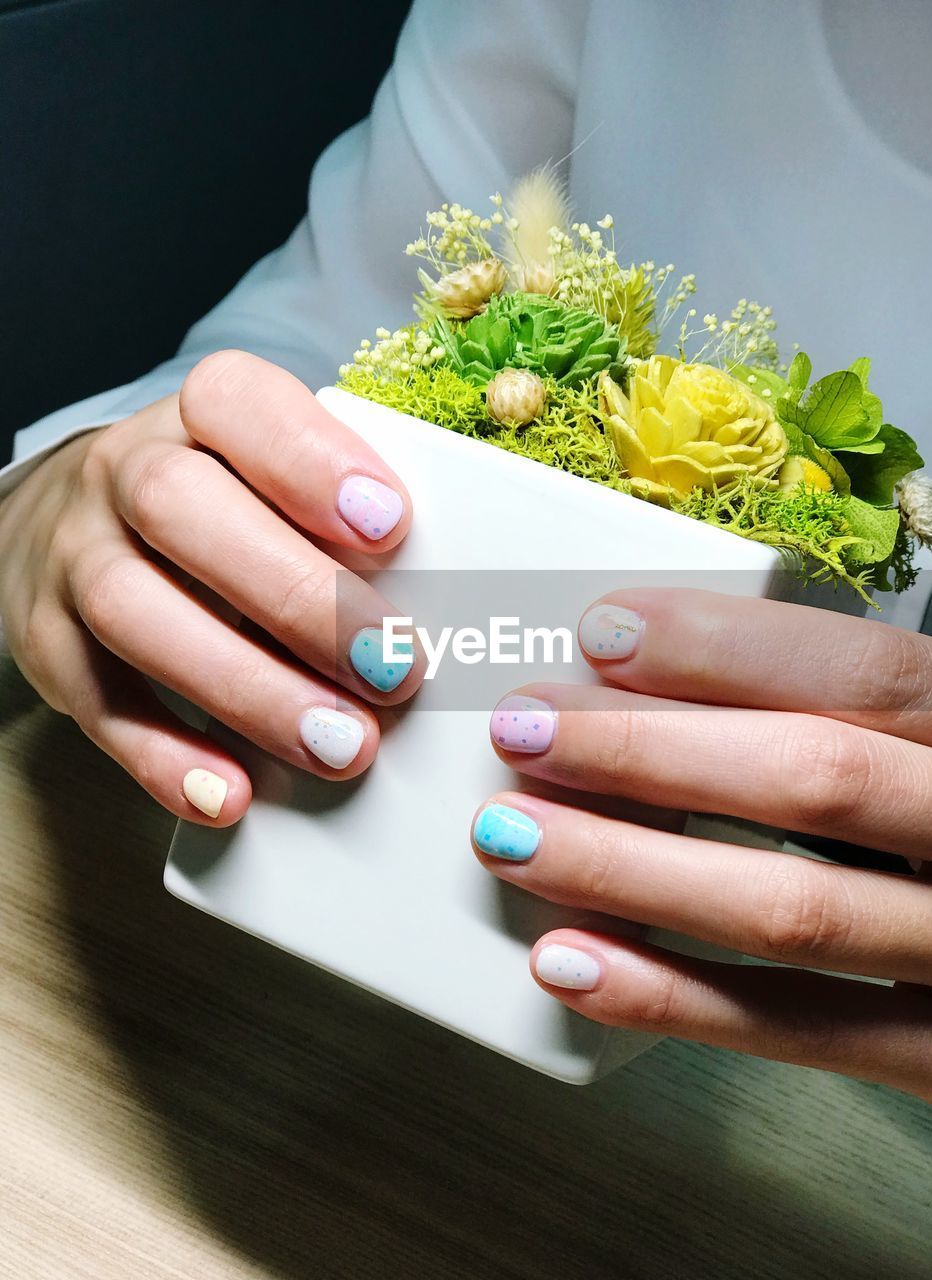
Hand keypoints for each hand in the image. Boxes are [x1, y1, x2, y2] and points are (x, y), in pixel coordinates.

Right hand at [0, 351, 422, 823]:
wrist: (72, 527)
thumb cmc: (224, 507)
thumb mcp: (276, 480)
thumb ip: (343, 520)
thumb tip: (447, 604)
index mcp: (197, 415)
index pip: (236, 402)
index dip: (310, 460)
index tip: (391, 526)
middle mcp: (122, 472)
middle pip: (180, 509)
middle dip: (296, 595)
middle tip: (394, 670)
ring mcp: (75, 557)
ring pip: (133, 611)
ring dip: (246, 688)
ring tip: (342, 745)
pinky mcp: (47, 645)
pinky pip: (96, 703)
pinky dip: (165, 756)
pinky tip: (234, 794)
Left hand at [474, 589, 931, 1110]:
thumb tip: (880, 602)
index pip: (871, 674)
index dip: (728, 650)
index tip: (603, 631)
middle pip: (817, 778)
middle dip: (653, 749)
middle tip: (523, 729)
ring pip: (797, 908)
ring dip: (635, 866)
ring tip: (514, 835)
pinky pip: (807, 1034)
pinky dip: (680, 1000)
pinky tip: (574, 960)